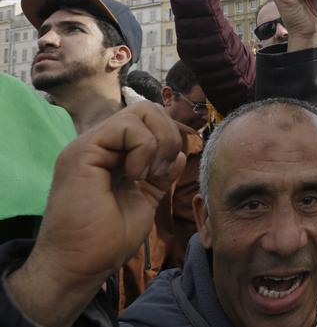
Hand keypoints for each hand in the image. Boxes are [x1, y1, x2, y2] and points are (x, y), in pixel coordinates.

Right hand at [7, 102, 184, 326]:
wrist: (81, 264)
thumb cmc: (107, 239)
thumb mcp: (145, 199)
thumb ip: (160, 174)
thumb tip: (179, 154)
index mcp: (112, 154)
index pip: (148, 121)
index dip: (169, 138)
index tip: (166, 170)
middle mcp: (99, 144)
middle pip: (147, 109)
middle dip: (169, 135)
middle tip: (161, 169)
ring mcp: (89, 145)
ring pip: (140, 112)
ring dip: (158, 142)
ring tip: (147, 174)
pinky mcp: (83, 152)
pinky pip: (127, 127)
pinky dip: (144, 149)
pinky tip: (135, 176)